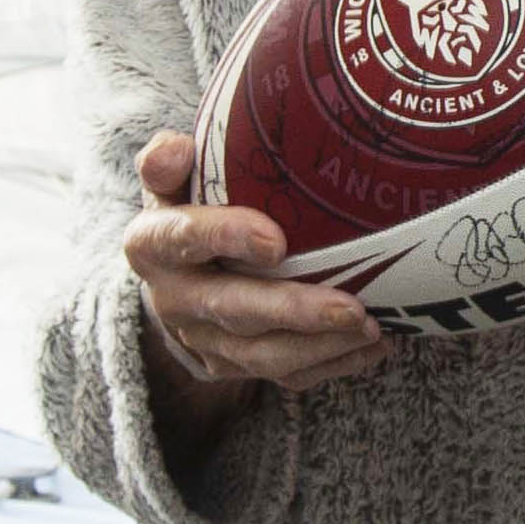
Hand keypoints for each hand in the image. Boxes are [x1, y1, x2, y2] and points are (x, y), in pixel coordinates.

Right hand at [124, 133, 385, 400]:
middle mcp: (172, 299)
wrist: (174, 271)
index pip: (182, 238)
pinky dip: (332, 363)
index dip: (226, 239)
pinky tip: (372, 346)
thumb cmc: (189, 206)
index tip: (276, 242)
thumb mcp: (172, 177)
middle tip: (349, 308)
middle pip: (232, 310)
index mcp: (151, 244)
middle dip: (293, 312)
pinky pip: (284, 375)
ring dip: (320, 346)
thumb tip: (176, 148)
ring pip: (262, 355)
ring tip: (371, 328)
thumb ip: (169, 160)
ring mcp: (202, 340)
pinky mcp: (230, 367)